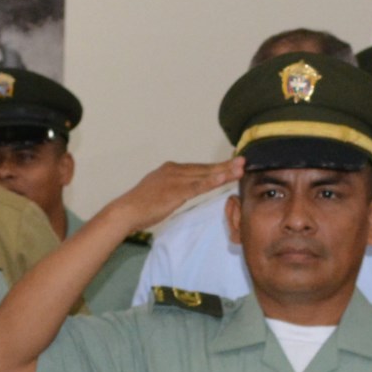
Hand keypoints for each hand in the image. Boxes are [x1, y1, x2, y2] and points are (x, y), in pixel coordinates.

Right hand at [109, 157, 244, 232]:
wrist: (126, 211)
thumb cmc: (140, 206)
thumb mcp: (159, 192)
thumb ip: (173, 188)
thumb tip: (183, 191)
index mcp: (170, 169)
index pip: (198, 168)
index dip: (216, 167)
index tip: (232, 165)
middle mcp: (174, 170)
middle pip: (205, 168)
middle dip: (225, 165)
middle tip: (244, 161)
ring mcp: (175, 179)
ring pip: (205, 175)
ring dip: (224, 171)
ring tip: (240, 168)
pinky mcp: (176, 191)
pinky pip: (198, 186)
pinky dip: (212, 181)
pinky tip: (224, 178)